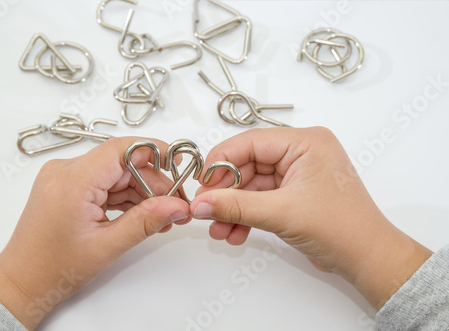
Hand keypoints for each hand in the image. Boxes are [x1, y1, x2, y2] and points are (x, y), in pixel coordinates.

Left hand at [0, 137, 190, 329]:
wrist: (23, 281)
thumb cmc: (55, 268)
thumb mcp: (107, 245)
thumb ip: (146, 221)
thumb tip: (177, 206)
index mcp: (72, 181)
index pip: (121, 149)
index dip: (155, 151)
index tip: (179, 163)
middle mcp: (65, 171)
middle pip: (122, 163)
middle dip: (153, 183)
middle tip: (175, 206)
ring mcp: (65, 177)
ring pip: (116, 173)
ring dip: (141, 192)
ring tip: (161, 217)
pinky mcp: (68, 185)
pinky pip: (104, 182)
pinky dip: (125, 197)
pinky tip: (141, 215)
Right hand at [191, 127, 431, 309]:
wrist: (367, 259)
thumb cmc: (341, 228)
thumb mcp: (281, 213)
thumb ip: (235, 207)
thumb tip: (199, 204)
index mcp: (304, 142)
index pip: (249, 143)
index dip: (220, 163)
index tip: (200, 185)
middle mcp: (300, 152)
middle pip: (246, 165)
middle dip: (225, 193)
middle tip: (205, 212)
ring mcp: (296, 174)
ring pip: (251, 185)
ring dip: (233, 208)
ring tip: (218, 231)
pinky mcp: (294, 193)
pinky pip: (260, 199)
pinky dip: (246, 215)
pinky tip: (234, 233)